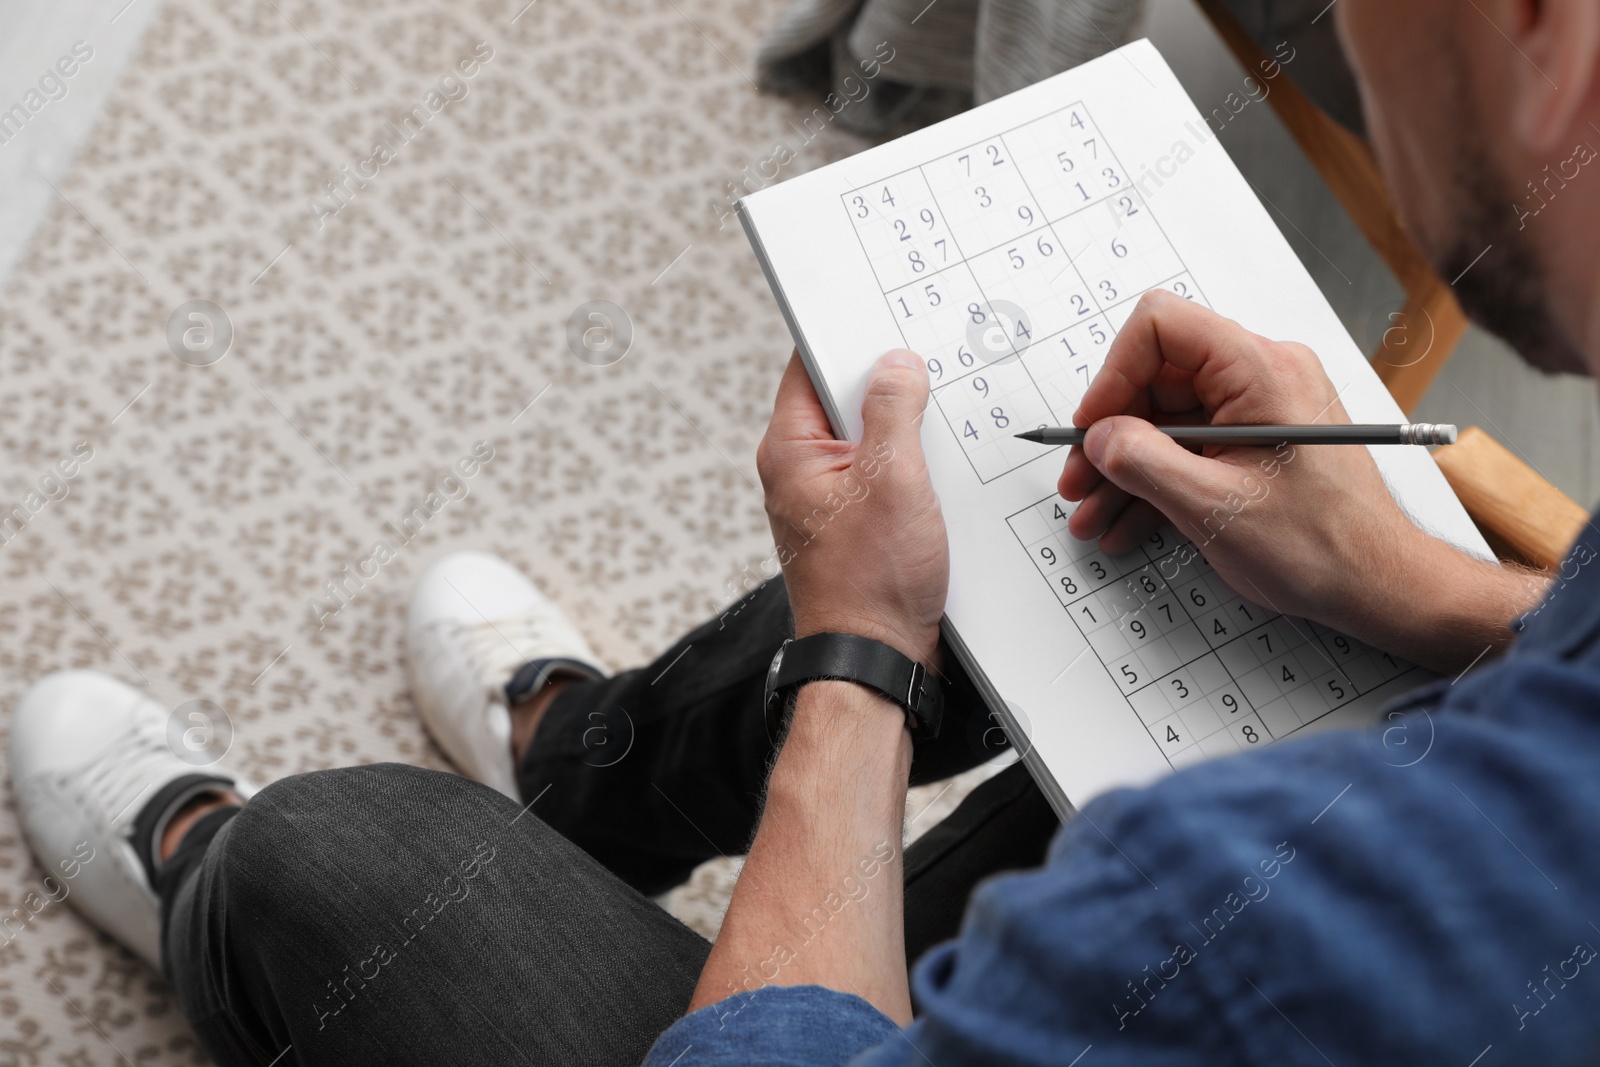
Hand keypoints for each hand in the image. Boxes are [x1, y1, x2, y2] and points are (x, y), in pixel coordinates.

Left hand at [755, 350, 947, 666]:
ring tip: (932, 439)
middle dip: (887, 389)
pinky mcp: (852, 522)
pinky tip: (934, 477)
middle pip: (843, 400)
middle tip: (926, 384)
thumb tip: (897, 366)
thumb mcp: (894, 481)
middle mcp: (799, 471)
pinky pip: (879, 475)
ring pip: (867, 439)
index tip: (885, 327)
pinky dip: (907, 469)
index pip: (808, 367)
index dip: (848, 342)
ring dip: (903, 434)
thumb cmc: (870, 586)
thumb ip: (895, 412)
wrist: (875, 659)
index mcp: (790, 451)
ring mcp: (825, 498)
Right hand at [1059, 290, 1441, 642]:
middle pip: (1156, 378)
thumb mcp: (1214, 507)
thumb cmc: (1323, 546)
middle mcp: (1262, 375)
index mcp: (1262, 370)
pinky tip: (1126, 523)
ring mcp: (1258, 408)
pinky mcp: (1254, 440)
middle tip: (1079, 481)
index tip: (1092, 426)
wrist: (1376, 585)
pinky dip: (1154, 482)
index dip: (1113, 375)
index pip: (1162, 327)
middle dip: (1110, 435)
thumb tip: (1100, 438)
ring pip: (1165, 420)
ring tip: (1093, 515)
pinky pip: (1189, 446)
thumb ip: (1145, 463)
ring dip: (1123, 469)